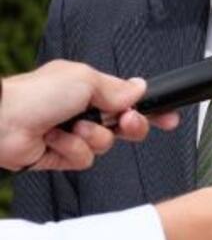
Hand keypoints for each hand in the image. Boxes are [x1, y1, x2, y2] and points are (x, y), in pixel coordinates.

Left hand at [0, 60, 178, 170]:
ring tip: (70, 127)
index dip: (150, 110)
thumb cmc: (36, 95)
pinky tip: (54, 140)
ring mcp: (72, 134)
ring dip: (90, 137)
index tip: (168, 117)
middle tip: (123, 122)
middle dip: (127, 126)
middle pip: (124, 126)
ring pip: (104, 145)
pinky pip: (83, 160)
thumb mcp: (85, 80)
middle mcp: (83, 111)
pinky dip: (71, 150)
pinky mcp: (60, 156)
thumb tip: (139, 89)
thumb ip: (117, 88)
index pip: (128, 100)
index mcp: (89, 89)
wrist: (1, 122)